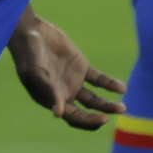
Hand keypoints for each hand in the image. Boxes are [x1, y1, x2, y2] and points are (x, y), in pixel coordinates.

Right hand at [8, 12, 124, 130]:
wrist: (31, 32)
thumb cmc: (29, 54)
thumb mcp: (38, 73)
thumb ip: (50, 92)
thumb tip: (59, 114)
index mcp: (51, 100)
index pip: (72, 117)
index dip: (88, 120)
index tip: (103, 119)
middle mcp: (63, 94)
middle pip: (85, 112)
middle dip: (101, 115)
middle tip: (118, 111)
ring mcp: (73, 81)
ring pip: (94, 99)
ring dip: (108, 104)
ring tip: (122, 107)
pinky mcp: (82, 68)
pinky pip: (99, 80)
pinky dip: (110, 84)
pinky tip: (121, 88)